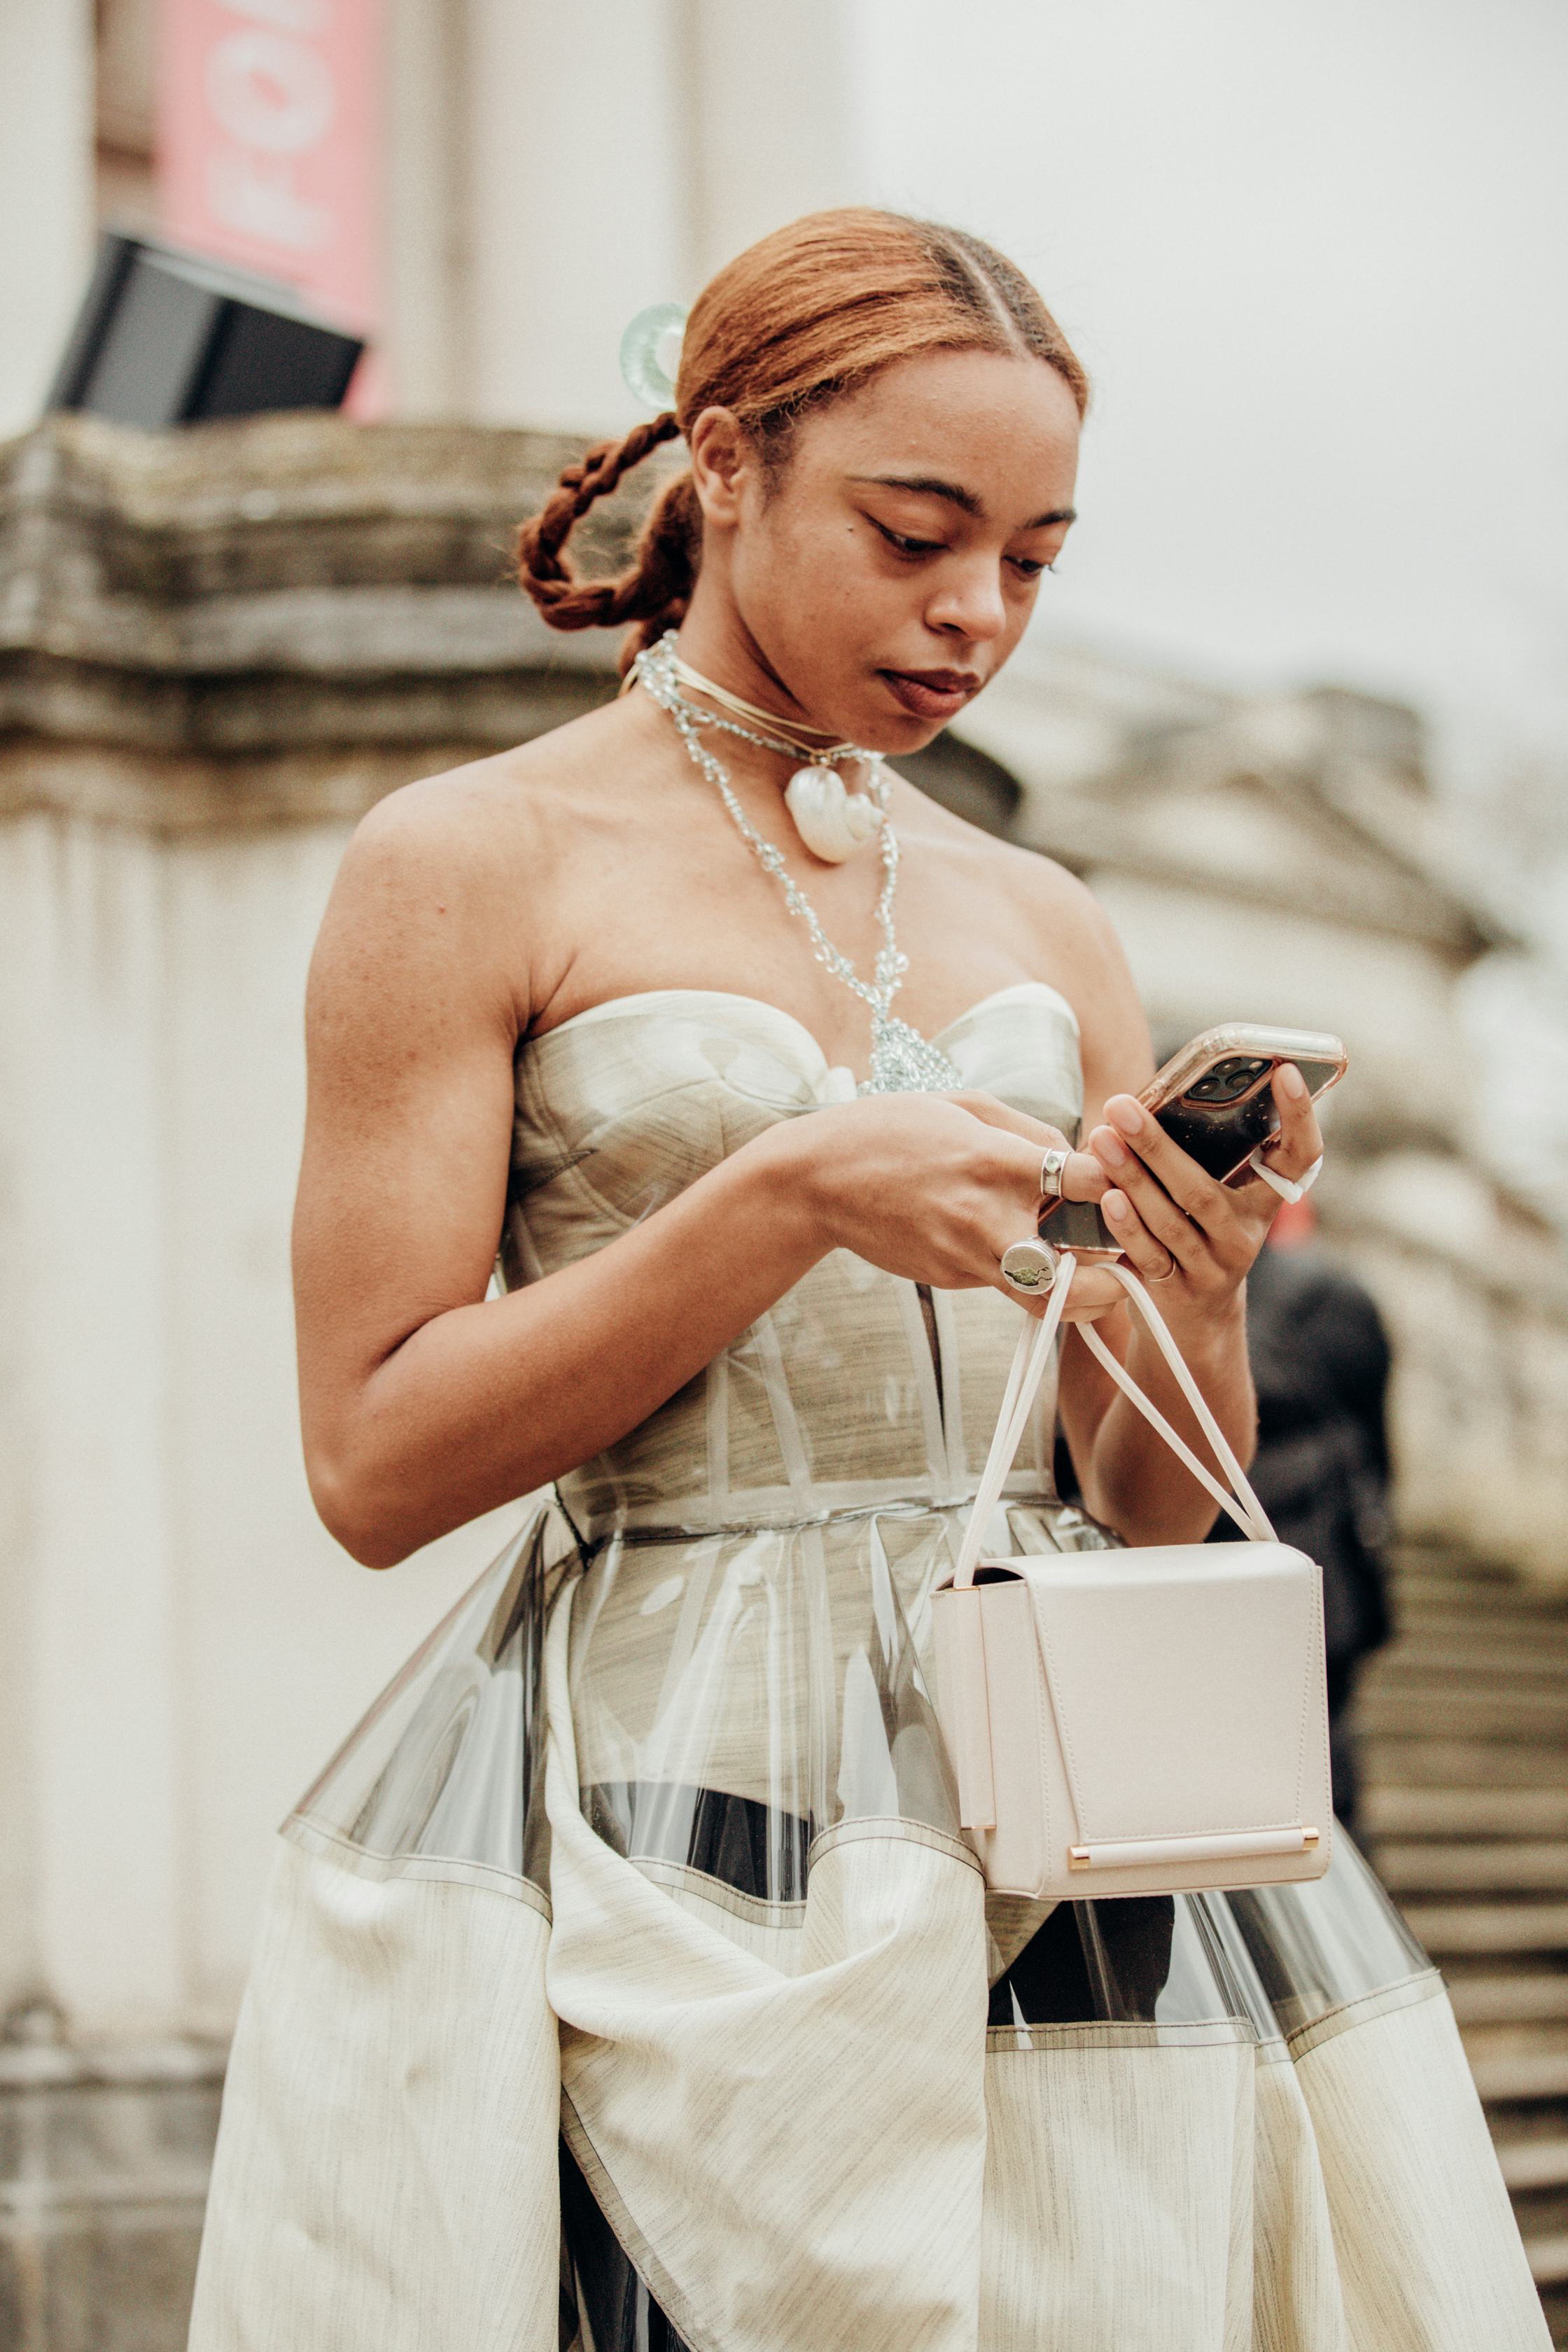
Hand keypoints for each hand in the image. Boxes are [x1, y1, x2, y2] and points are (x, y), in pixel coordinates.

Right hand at [791, 1088, 1126, 1318]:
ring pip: (1044, 1300)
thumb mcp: (967, 1107)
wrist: (818, 1179)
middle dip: (1115, 1275)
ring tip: (1102, 1281)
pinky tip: (1031, 1253)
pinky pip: (1005, 1283)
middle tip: (1135, 1263)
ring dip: (1081, 1296)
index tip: (1125, 1179)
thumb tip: (1079, 1156)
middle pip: (1074, 1272)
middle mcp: (984, 1218)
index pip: (1087, 1183)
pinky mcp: (951, 1278)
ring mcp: (965, 1257)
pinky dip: (1029, 1276)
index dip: (1120, 1184)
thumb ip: (1031, 1132)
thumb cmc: (893, 1129)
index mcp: (995, 1162)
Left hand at [1084, 1065, 1323, 1331]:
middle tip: (1122, 1106)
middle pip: (1203, 1188)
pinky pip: (1151, 1256)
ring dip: (1132, 1177)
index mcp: (1264, 1202)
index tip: (1287, 1072)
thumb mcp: (1217, 1202)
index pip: (1300, 1157)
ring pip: (1172, 1220)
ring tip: (1102, 1139)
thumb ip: (1202, 1159)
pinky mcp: (1179, 1293)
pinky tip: (1107, 1197)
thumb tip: (1148, 1098)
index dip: (1300, 1116)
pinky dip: (1128, 1226)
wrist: (1193, 1326)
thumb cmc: (1198, 1239)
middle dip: (1157, 1145)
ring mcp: (1213, 1267)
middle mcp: (1245, 1235)